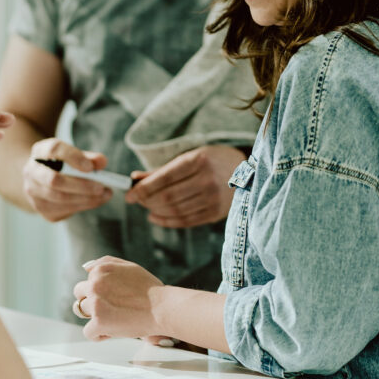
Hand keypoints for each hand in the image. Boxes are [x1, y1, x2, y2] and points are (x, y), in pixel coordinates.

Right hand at [21, 138, 111, 222]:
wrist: (43, 179)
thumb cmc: (62, 165)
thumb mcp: (75, 156)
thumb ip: (89, 157)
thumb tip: (101, 162)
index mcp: (40, 151)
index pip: (54, 150)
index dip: (73, 158)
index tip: (90, 167)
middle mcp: (31, 171)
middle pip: (54, 180)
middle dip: (81, 185)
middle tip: (101, 187)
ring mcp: (33, 192)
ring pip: (59, 198)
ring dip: (85, 198)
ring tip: (105, 194)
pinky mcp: (41, 208)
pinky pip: (63, 209)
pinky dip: (83, 206)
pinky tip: (96, 201)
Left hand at [72, 256, 162, 341]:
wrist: (161, 308)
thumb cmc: (149, 289)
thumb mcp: (129, 266)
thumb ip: (105, 263)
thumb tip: (86, 267)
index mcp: (101, 270)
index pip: (88, 279)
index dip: (99, 289)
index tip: (113, 295)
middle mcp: (95, 284)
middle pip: (79, 293)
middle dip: (90, 299)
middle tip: (110, 306)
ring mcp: (95, 303)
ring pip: (80, 311)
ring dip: (93, 315)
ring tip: (112, 317)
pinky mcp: (98, 322)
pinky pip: (88, 332)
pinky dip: (99, 334)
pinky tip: (113, 330)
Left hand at [124, 145, 244, 227]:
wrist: (249, 173)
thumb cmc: (214, 161)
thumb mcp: (190, 157)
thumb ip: (163, 170)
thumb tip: (135, 179)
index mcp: (199, 160)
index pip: (164, 177)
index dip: (143, 188)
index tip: (129, 194)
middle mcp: (207, 180)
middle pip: (168, 196)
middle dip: (147, 201)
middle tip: (137, 201)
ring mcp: (213, 198)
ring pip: (175, 210)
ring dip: (155, 211)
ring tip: (147, 208)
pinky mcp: (215, 213)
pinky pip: (186, 221)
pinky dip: (167, 221)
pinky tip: (156, 217)